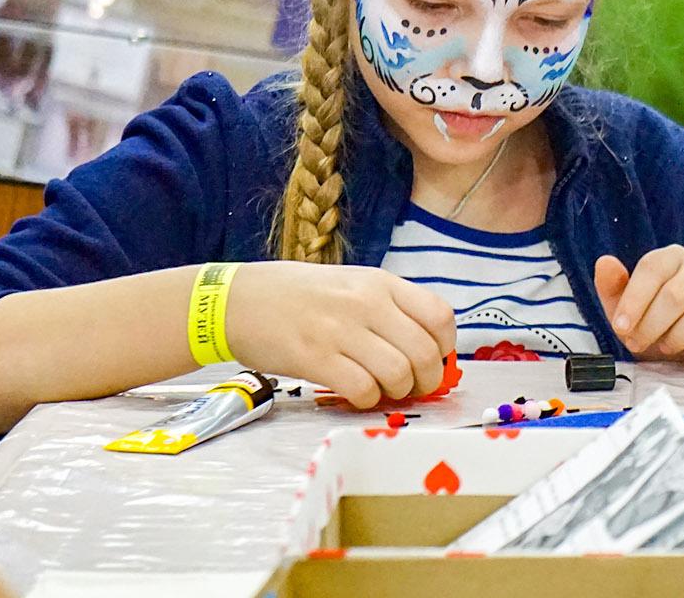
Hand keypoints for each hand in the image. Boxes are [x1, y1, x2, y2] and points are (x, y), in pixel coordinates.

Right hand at [225, 262, 455, 408]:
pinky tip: (358, 394)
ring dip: (397, 391)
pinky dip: (368, 399)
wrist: (237, 300)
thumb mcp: (352, 284)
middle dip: (428, 379)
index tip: (435, 358)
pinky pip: (362, 389)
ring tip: (384, 390)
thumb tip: (426, 346)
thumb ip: (389, 308)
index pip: (440, 316)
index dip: (446, 346)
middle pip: (425, 352)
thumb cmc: (298, 295)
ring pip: (398, 374)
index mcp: (380, 283)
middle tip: (415, 387)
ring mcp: (340, 331)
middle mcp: (366, 304)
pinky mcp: (315, 358)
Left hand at [595, 249, 683, 363]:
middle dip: (652, 325)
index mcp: (673, 258)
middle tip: (639, 345)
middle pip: (676, 292)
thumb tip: (604, 262)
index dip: (634, 299)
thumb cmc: (660, 327)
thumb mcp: (629, 313)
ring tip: (669, 347)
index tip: (621, 328)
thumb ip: (614, 289)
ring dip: (681, 335)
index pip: (653, 266)